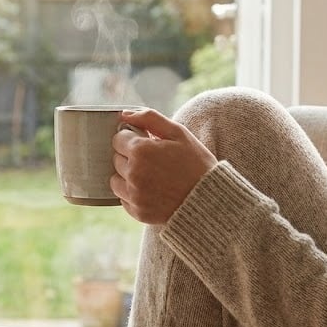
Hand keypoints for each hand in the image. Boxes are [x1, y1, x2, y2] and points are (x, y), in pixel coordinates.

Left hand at [110, 108, 217, 223]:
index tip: (147, 144)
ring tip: (151, 176)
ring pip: (116, 180)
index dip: (133, 139)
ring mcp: (134, 195)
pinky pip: (123, 199)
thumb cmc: (196, 162)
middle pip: (116, 159)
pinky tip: (152, 191)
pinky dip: (133, 194)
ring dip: (127, 176)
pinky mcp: (137, 212)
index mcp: (141, 151)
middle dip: (131, 157)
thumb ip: (150, 118)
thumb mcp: (178, 133)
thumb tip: (124, 114)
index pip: (118, 139)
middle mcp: (133, 174)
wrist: (210, 198)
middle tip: (154, 161)